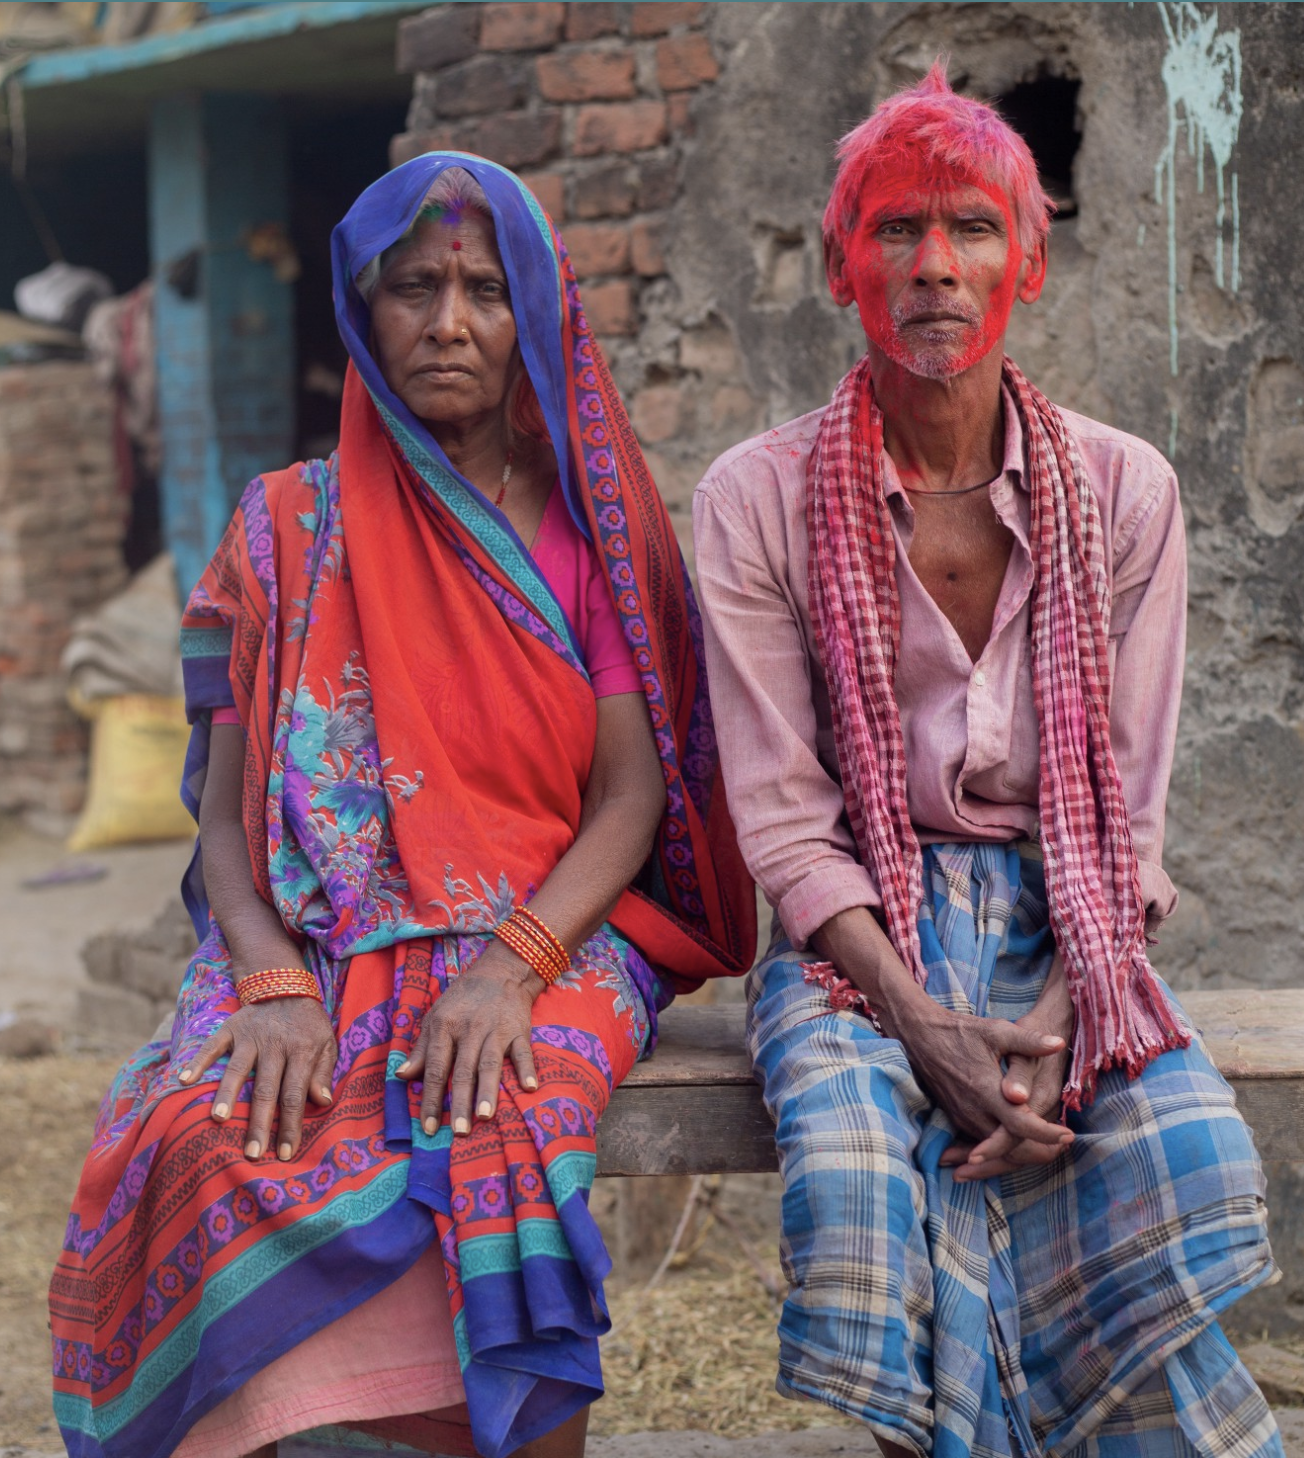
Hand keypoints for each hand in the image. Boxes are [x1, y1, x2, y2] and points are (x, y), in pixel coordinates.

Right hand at [178, 996, 336, 1161]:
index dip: (290, 1125)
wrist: (286, 986)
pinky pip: (213, 1045)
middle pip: (267, 1090)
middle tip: (252, 1153)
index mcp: (301, 1052)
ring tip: (219, 1119)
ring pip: (238, 1070)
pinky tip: (185, 1079)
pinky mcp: (232, 1028)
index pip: (295, 1095)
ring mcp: (251, 1037)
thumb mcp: (327, 1043)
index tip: (285, 1154)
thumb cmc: (308, 1024)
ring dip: (228, 1094)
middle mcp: (275, 1046)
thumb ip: (323, 1072)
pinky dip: (198, 1061)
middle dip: (260, 1123)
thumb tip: (322, 1102)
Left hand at [395, 942, 540, 1136]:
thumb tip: (401, 1077)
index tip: (429, 1128)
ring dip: (488, 1090)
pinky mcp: (519, 1029)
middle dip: (459, 1102)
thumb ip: (420, 1049)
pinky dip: (527, 1068)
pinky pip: (523, 1051)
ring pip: (490, 1063)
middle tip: (458, 1132)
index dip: (430, 1099)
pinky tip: (529, 1088)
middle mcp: (469, 1029)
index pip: (435, 1068)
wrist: (500, 971)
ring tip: (485, 1116)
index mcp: (444, 1027)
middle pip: (463, 1070)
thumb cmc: (462, 999)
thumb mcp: (435, 1017)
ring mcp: (496, 1029)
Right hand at [941, 998, 1074, 1180]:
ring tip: (1049, 1146)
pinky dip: (1004, 1145)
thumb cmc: (961, 1031)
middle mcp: (974, 1111)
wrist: (921, 1036)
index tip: (1068, 1135)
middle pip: (1011, 1146)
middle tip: (1064, 1145)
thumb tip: (1058, 1043)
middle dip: (1039, 1150)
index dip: (1046, 1134)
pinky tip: (1020, 1140)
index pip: (1021, 1125)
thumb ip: (1028, 1040)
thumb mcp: (996, 1031)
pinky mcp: (957, 1118)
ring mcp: (963, 1117)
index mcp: (987, 1091)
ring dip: (1021, 1150)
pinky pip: (983, 1140)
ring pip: (997, 1147)